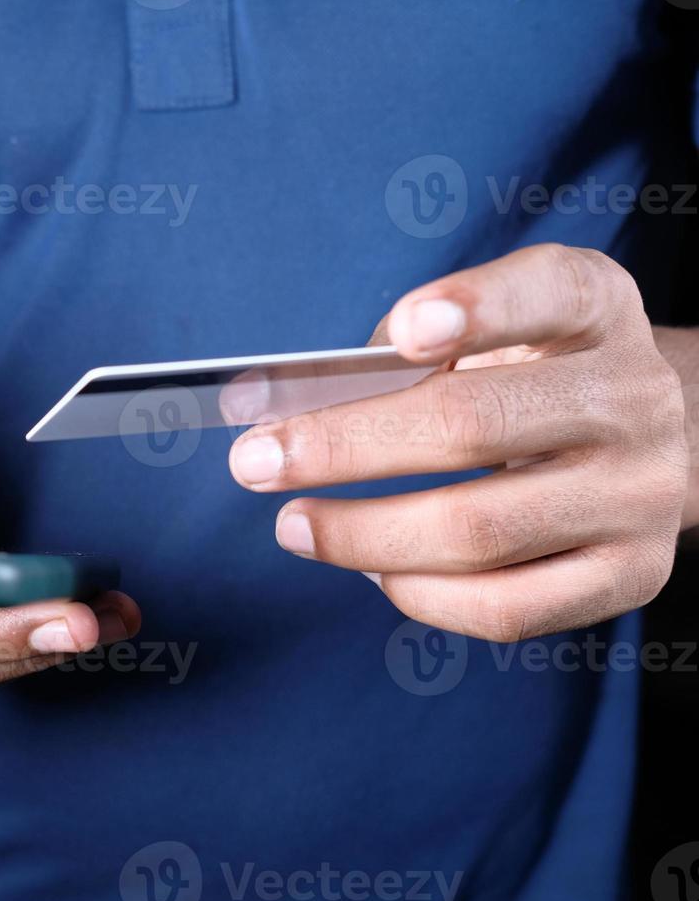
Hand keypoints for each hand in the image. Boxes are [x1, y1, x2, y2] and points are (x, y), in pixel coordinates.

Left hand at [227, 244, 687, 641]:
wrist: (649, 441)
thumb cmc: (532, 371)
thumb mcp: (494, 322)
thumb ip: (413, 342)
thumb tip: (297, 406)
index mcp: (595, 309)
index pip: (547, 292)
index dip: (476, 308)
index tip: (406, 332)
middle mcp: (632, 399)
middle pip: (472, 427)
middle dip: (342, 448)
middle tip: (252, 463)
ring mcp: (639, 495)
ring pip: (477, 534)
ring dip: (360, 535)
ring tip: (293, 526)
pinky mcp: (629, 575)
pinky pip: (505, 607)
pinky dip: (419, 593)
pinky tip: (371, 569)